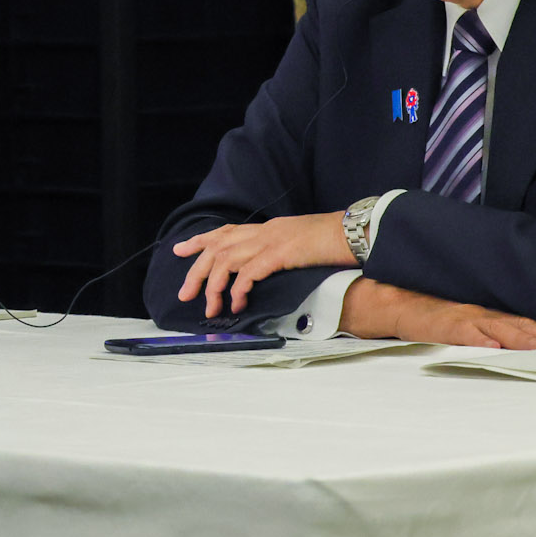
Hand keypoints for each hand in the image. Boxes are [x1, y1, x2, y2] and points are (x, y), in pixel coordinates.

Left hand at [170, 213, 353, 317]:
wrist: (354, 233)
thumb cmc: (332, 242)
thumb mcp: (300, 244)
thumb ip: (280, 252)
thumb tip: (268, 268)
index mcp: (268, 228)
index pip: (226, 231)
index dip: (201, 240)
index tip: (181, 249)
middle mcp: (264, 231)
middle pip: (217, 247)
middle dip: (196, 271)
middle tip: (185, 294)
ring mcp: (270, 240)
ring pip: (226, 260)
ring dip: (213, 286)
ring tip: (210, 308)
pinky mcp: (279, 253)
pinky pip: (249, 272)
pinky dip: (238, 290)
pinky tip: (237, 305)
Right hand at [339, 279, 535, 348]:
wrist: (389, 302)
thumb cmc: (427, 316)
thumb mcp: (462, 321)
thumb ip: (487, 330)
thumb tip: (514, 347)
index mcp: (486, 315)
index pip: (526, 323)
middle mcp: (479, 314)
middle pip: (521, 326)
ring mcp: (461, 319)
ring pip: (500, 329)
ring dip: (525, 339)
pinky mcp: (442, 326)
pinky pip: (464, 334)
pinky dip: (480, 340)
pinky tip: (494, 347)